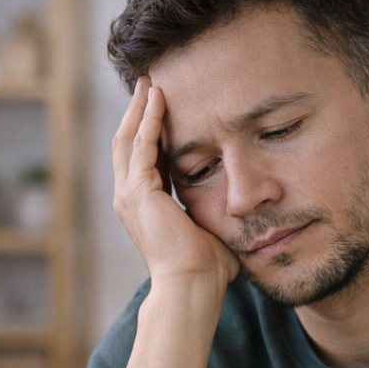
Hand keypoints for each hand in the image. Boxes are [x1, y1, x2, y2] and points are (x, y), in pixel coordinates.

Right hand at [113, 77, 238, 287]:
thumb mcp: (209, 227)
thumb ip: (215, 209)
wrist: (192, 286)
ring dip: (140, 108)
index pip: (141, 158)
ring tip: (150, 81)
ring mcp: (129, 196)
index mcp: (143, 206)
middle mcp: (129, 199)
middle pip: (126, 142)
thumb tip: (243, 204)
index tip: (161, 105)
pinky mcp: (137, 193)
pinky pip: (141, 146)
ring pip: (128, 139)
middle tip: (147, 82)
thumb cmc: (206, 268)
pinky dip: (149, 120)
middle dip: (137, 111)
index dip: (149, 130)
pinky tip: (159, 98)